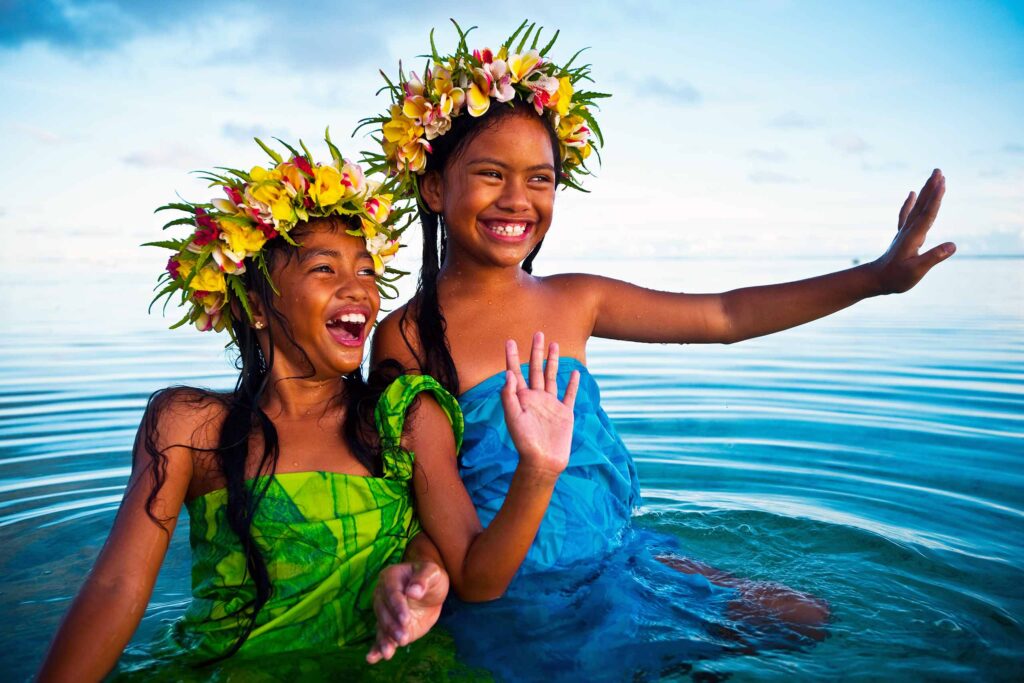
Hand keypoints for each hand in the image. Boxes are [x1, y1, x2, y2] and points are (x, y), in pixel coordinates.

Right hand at [366, 561, 448, 663]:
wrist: (431, 593)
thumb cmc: (431, 578)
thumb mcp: (432, 573)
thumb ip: (423, 580)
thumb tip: (413, 592)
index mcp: (390, 577)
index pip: (391, 593)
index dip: (397, 606)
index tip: (406, 619)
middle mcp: (382, 594)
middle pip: (384, 612)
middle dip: (393, 627)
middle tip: (404, 638)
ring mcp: (384, 612)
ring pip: (381, 626)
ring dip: (385, 640)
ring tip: (388, 653)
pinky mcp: (388, 627)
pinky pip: (380, 637)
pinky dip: (376, 648)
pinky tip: (372, 658)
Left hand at [501, 332, 580, 477]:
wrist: (542, 462)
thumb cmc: (524, 442)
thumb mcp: (513, 418)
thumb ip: (509, 396)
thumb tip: (508, 374)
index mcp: (521, 398)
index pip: (514, 372)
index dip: (511, 357)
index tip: (509, 341)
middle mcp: (535, 398)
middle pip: (535, 369)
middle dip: (536, 351)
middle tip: (538, 333)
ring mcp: (551, 404)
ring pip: (551, 377)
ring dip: (552, 361)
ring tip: (554, 344)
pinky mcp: (564, 413)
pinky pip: (569, 395)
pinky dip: (572, 383)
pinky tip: (574, 373)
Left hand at [871, 169, 955, 293]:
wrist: (876, 280)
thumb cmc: (896, 278)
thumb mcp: (916, 271)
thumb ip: (934, 257)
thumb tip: (953, 245)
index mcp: (913, 237)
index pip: (928, 214)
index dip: (936, 199)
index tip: (943, 183)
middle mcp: (909, 230)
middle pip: (922, 205)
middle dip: (931, 188)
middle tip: (939, 171)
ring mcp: (905, 232)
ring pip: (917, 207)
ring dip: (926, 191)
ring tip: (934, 177)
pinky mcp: (902, 235)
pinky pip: (907, 214)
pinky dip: (910, 203)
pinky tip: (912, 193)